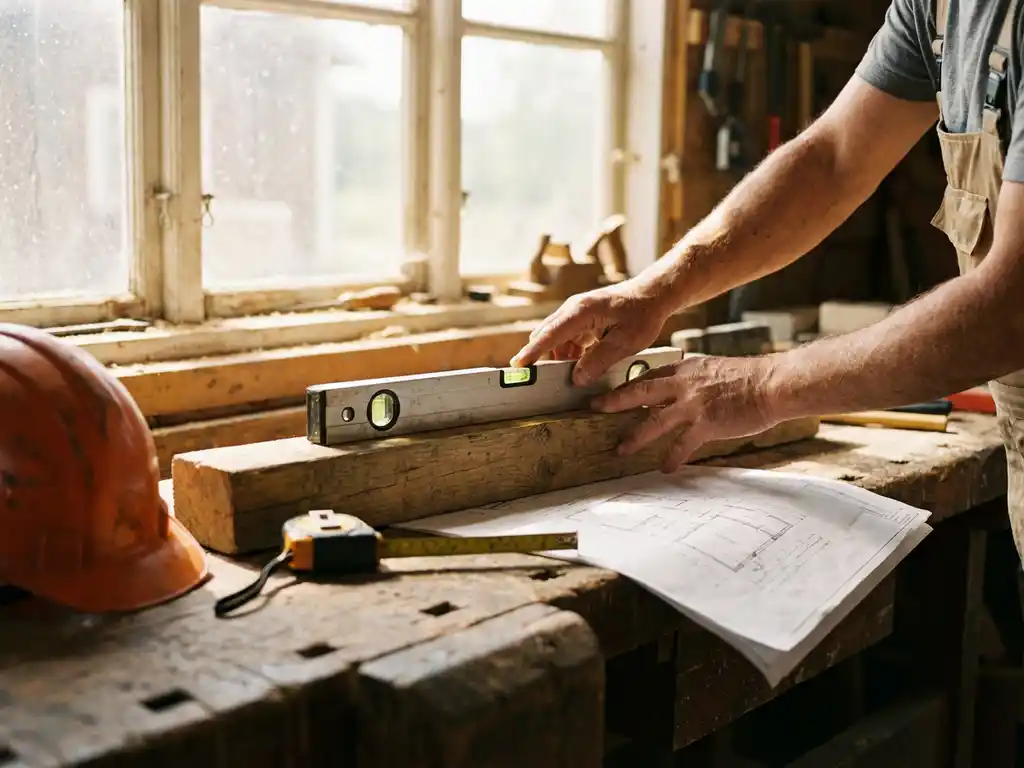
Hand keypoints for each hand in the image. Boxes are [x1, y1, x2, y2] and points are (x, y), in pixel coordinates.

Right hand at [510, 278, 673, 385]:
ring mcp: (575, 312)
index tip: (518, 365)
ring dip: (557, 357)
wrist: (653, 294)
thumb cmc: (643, 313)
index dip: (533, 352)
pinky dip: (568, 352)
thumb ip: (599, 360)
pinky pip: (566, 337)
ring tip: (565, 376)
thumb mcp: (626, 342)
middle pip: (546, 335)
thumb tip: (577, 378)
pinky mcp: (581, 317)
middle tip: (536, 380)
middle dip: (540, 357)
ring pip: (555, 338)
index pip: (551, 334)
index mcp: (582, 311)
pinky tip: (579, 365)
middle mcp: (573, 308)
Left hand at [591, 354, 779, 471]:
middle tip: (594, 407)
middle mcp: (683, 384)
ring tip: (621, 450)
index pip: (647, 375)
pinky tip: (666, 467)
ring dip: (634, 437)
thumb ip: (692, 380)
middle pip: (639, 392)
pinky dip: (672, 457)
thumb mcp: (712, 369)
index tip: (610, 391)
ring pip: (653, 422)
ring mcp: (692, 404)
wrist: (772, 384)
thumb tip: (677, 391)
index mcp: (685, 368)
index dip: (626, 384)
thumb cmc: (749, 378)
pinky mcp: (705, 424)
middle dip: (614, 401)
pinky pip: (681, 445)